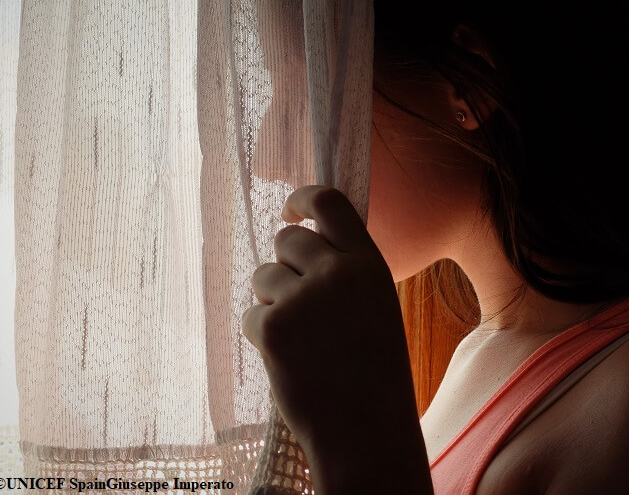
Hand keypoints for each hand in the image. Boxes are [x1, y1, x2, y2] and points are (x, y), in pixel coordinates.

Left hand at [242, 186, 431, 492]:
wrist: (366, 428)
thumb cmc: (373, 371)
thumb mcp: (376, 305)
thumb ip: (347, 270)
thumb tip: (300, 240)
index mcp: (369, 263)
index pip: (330, 201)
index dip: (302, 198)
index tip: (291, 211)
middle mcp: (337, 272)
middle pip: (287, 239)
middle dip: (283, 264)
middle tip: (295, 299)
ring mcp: (303, 299)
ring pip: (263, 277)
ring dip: (272, 303)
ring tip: (301, 340)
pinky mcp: (273, 328)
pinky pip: (252, 316)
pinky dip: (264, 337)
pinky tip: (291, 361)